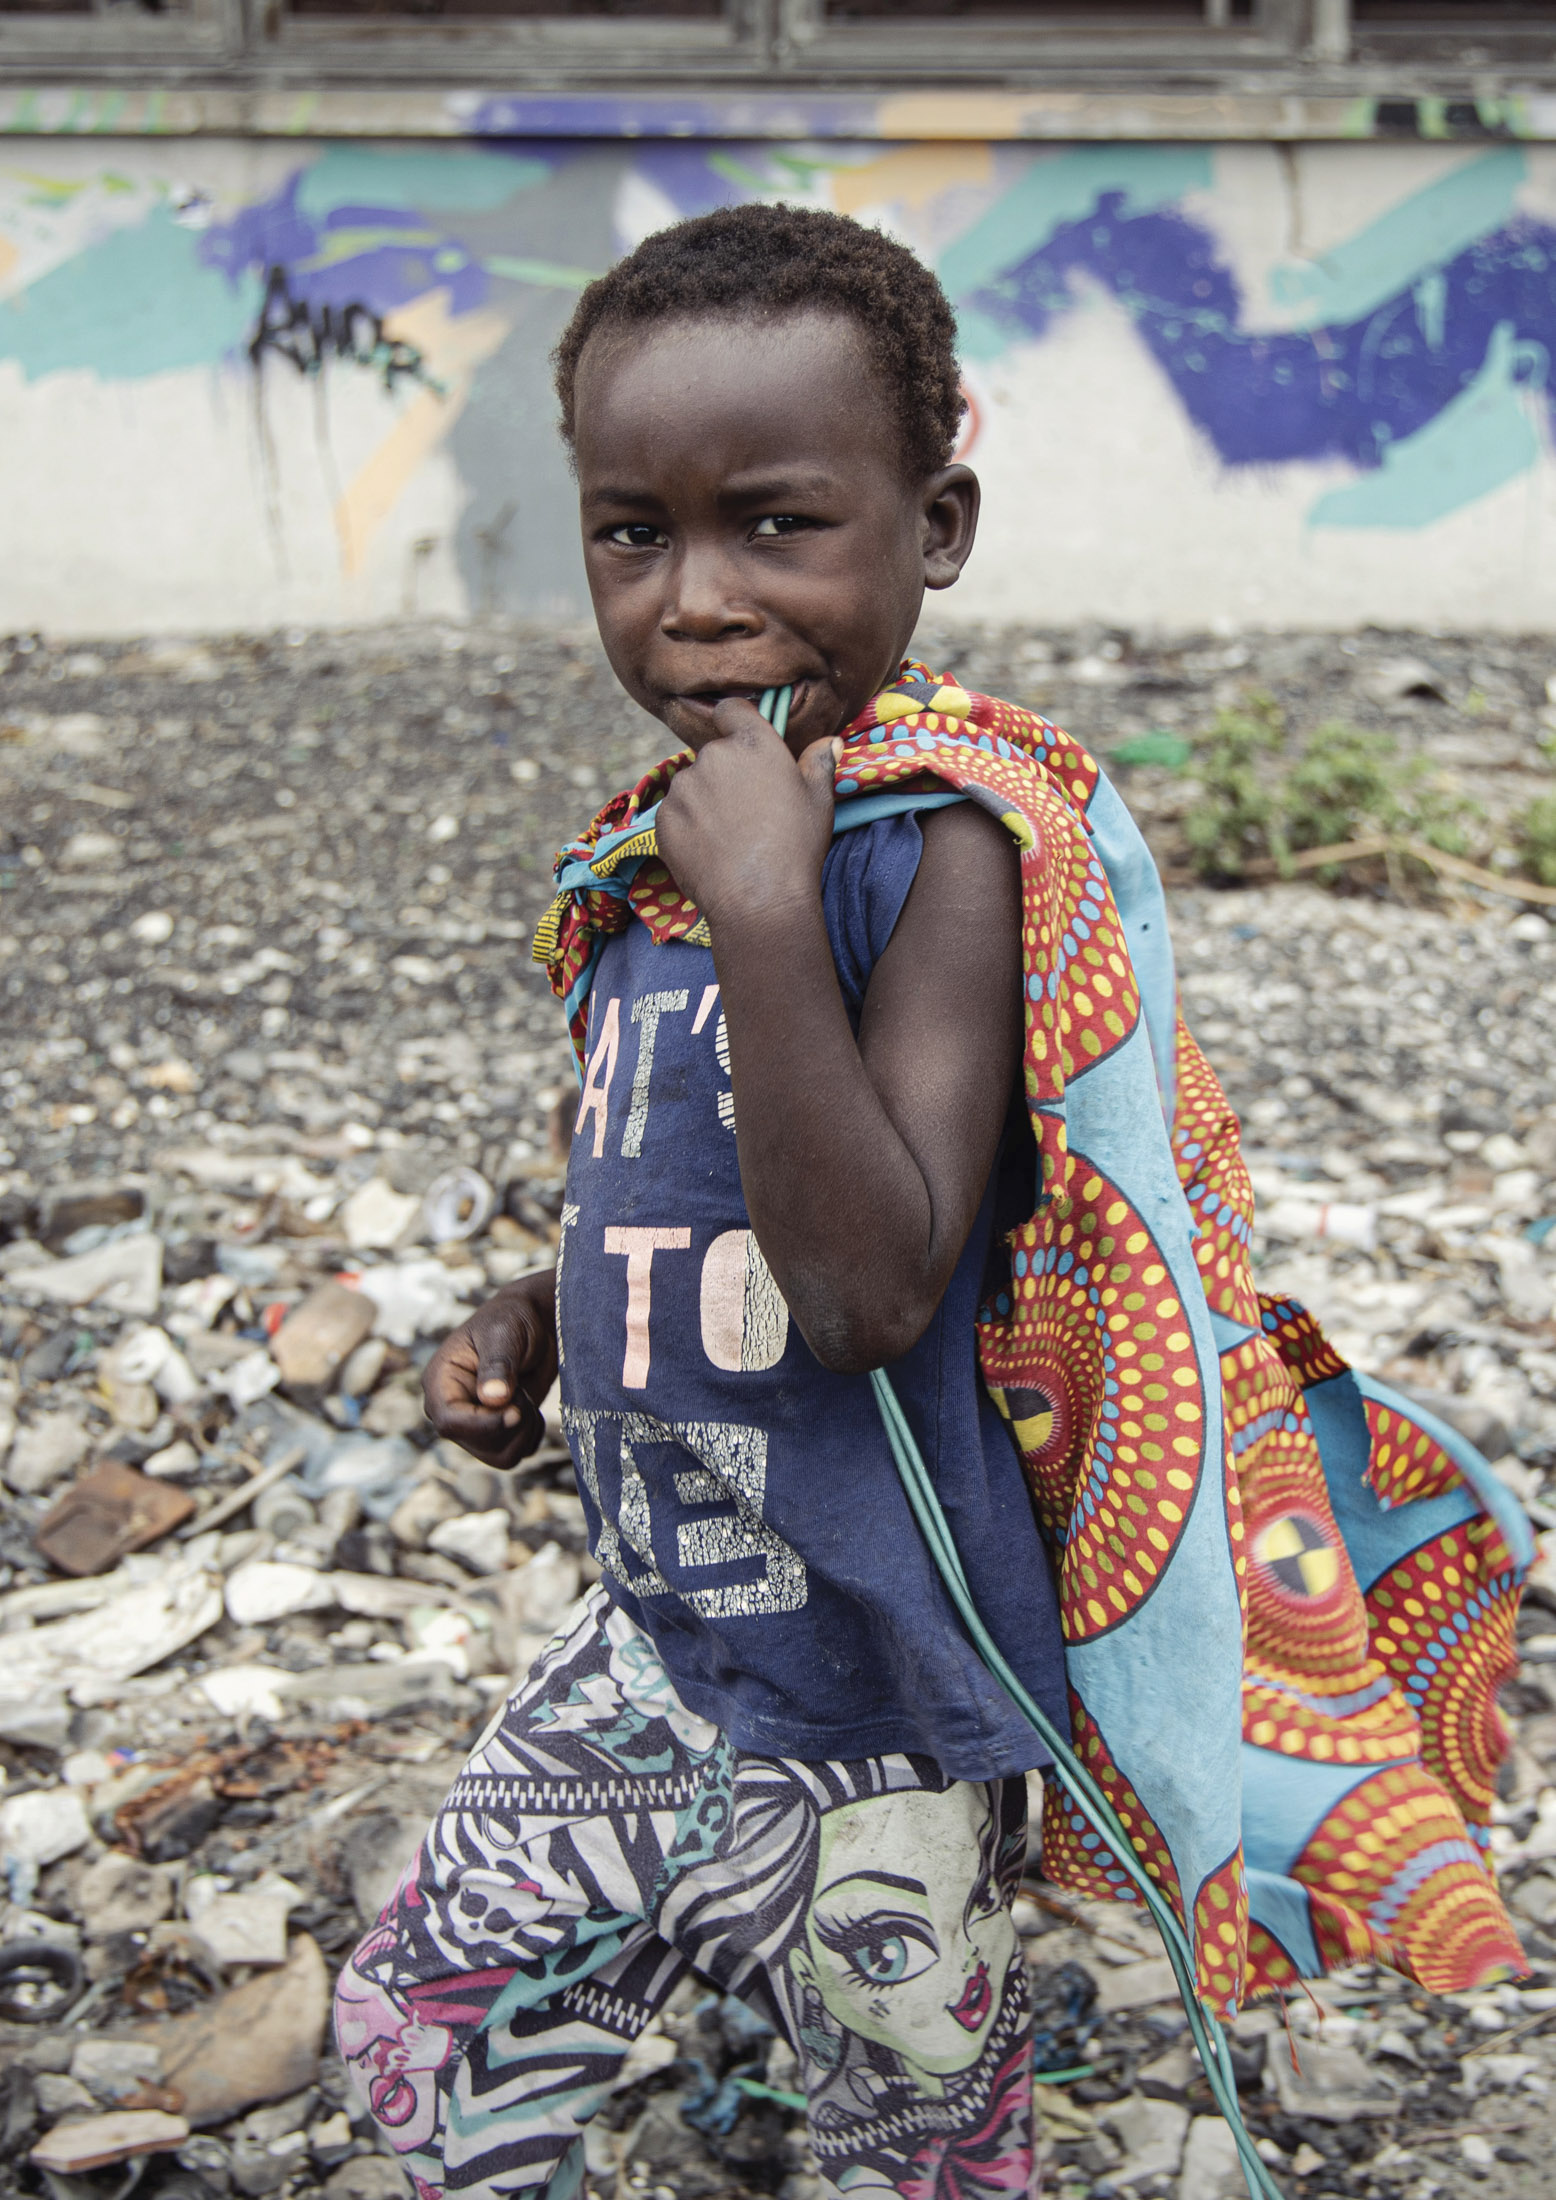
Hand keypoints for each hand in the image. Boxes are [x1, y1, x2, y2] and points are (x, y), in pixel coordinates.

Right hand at [422, 1269, 557, 1470]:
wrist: (536, 1324)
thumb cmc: (512, 1320)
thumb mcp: (504, 1334)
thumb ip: (498, 1365)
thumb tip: (492, 1398)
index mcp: (441, 1383)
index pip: (450, 1422)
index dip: (484, 1425)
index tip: (516, 1411)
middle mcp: (453, 1410)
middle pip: (479, 1445)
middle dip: (511, 1423)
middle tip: (521, 1389)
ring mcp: (474, 1425)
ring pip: (501, 1456)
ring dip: (524, 1430)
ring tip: (524, 1395)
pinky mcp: (497, 1433)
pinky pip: (516, 1454)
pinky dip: (531, 1435)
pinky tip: (530, 1406)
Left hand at [656, 699, 839, 926]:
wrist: (759, 900)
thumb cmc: (796, 847)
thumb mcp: (819, 801)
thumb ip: (819, 763)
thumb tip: (830, 742)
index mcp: (752, 744)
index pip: (731, 709)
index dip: (736, 722)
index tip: (742, 743)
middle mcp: (712, 757)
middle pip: (713, 754)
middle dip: (726, 774)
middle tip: (746, 810)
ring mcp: (683, 788)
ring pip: (691, 785)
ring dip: (704, 800)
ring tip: (728, 836)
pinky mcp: (664, 819)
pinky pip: (674, 814)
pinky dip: (687, 827)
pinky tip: (710, 850)